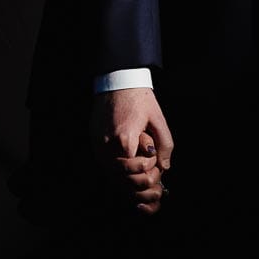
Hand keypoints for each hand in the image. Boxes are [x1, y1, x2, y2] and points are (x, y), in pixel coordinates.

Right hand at [92, 87, 173, 213]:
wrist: (118, 81)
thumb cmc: (138, 98)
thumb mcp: (158, 119)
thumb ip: (165, 144)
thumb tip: (164, 166)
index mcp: (124, 138)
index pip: (136, 170)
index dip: (148, 169)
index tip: (155, 163)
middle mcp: (107, 144)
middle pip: (122, 177)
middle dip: (139, 178)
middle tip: (150, 171)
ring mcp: (98, 144)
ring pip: (112, 174)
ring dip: (127, 177)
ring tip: (140, 170)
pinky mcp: (94, 142)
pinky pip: (105, 165)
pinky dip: (117, 170)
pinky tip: (128, 167)